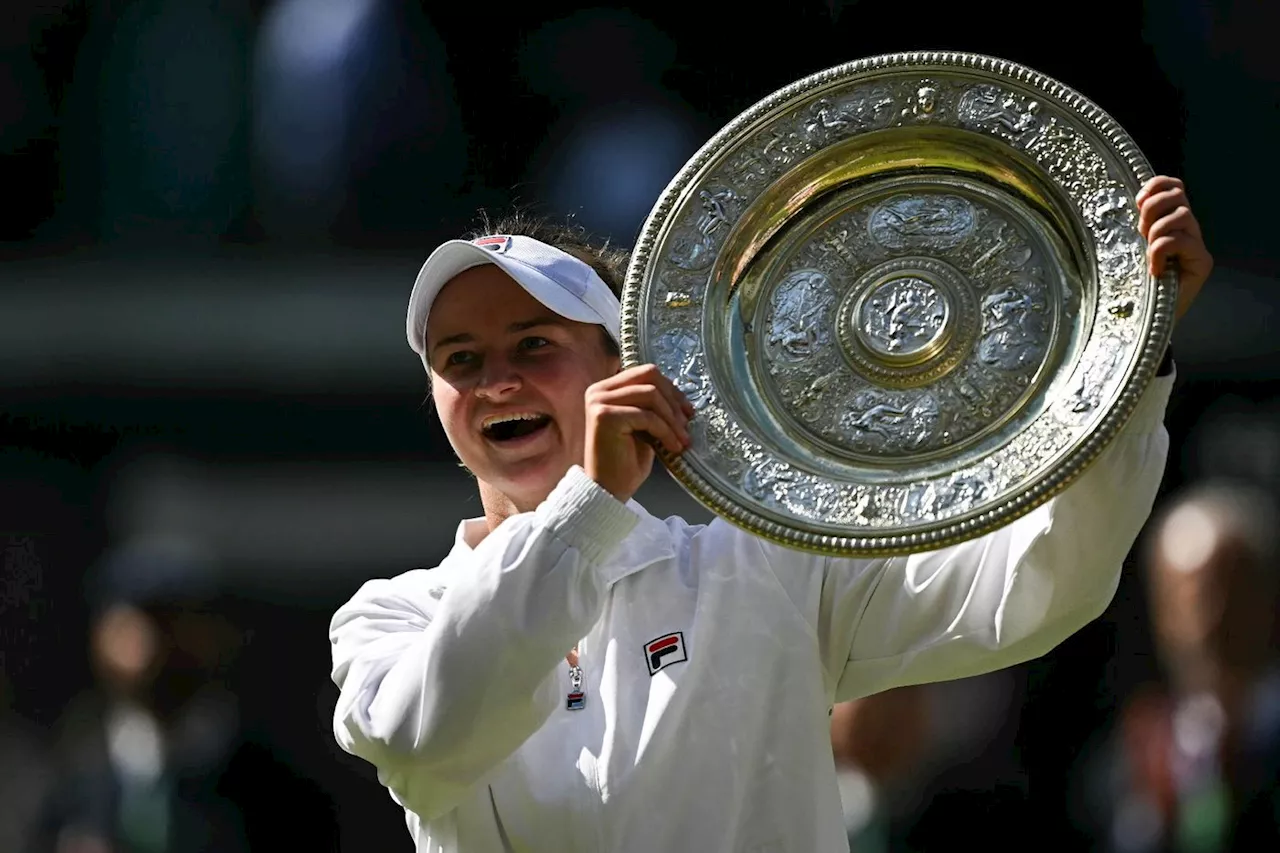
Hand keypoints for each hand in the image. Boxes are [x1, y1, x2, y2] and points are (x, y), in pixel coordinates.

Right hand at [584, 364, 693, 502]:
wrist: (608, 490)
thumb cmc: (626, 462)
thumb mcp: (644, 426)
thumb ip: (653, 406)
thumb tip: (680, 396)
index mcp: (606, 389)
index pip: (646, 373)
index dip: (671, 389)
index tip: (688, 411)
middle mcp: (598, 391)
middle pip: (649, 376)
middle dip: (674, 400)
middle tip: (688, 424)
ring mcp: (599, 402)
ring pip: (651, 394)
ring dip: (672, 419)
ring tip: (683, 440)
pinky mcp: (605, 416)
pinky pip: (647, 416)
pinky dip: (665, 431)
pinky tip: (673, 447)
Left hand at [1136, 175, 1212, 320]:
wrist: (1148, 320)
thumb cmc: (1135, 285)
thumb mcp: (1130, 248)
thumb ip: (1135, 225)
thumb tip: (1131, 201)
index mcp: (1170, 221)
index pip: (1173, 186)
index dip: (1156, 186)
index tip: (1137, 201)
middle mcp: (1187, 229)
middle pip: (1178, 195)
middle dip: (1152, 208)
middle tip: (1140, 232)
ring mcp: (1197, 245)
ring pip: (1181, 215)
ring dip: (1156, 230)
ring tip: (1147, 252)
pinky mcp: (1202, 262)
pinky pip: (1179, 240)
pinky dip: (1160, 251)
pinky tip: (1154, 270)